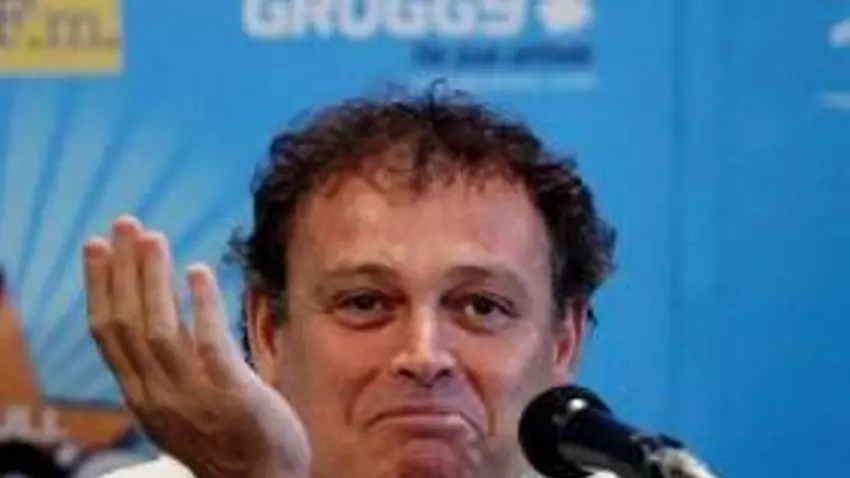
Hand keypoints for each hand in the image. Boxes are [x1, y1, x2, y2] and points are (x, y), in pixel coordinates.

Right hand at [83, 216, 310, 477]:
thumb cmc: (225, 441)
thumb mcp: (178, 408)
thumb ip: (164, 370)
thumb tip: (156, 323)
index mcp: (141, 395)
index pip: (108, 333)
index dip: (100, 286)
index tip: (97, 247)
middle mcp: (156, 393)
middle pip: (126, 322)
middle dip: (122, 268)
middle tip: (123, 223)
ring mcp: (190, 393)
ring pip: (158, 327)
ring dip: (152, 278)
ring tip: (153, 237)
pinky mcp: (228, 390)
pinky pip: (207, 339)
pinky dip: (199, 303)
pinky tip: (197, 271)